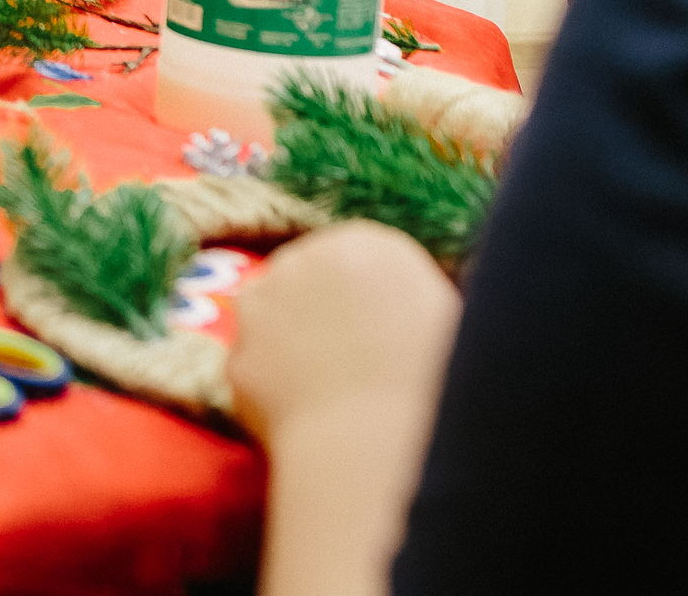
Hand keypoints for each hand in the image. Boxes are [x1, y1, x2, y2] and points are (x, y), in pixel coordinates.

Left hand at [229, 221, 459, 448]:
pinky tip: (309, 418)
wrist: (376, 444)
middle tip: (356, 362)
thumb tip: (425, 300)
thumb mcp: (452, 321)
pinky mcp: (235, 355)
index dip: (368, 295)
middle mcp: (302, 259)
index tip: (383, 329)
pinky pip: (257, 371)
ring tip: (335, 393)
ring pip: (273, 319)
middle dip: (323, 313)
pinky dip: (274, 392)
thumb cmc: (434, 385)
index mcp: (365, 243)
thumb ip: (421, 298)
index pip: (358, 255)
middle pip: (308, 278)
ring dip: (292, 344)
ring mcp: (259, 305)